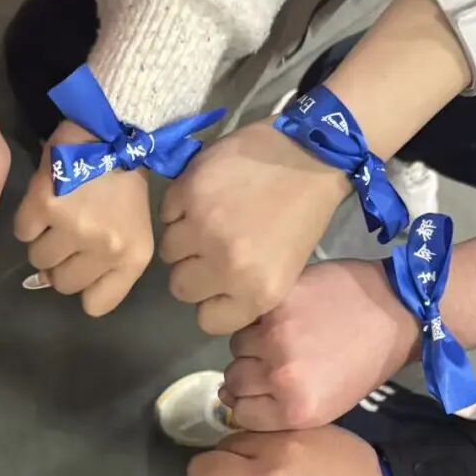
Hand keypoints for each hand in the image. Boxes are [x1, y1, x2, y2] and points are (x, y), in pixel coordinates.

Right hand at [14, 121, 153, 316]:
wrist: (113, 128)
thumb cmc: (123, 181)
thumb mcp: (131, 229)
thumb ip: (104, 264)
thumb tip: (49, 280)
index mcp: (132, 257)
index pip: (96, 305)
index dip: (83, 287)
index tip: (82, 266)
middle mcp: (106, 248)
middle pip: (61, 284)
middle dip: (59, 262)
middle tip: (67, 233)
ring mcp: (74, 228)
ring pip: (38, 260)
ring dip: (42, 240)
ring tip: (58, 213)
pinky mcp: (45, 206)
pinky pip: (22, 232)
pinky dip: (28, 219)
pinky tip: (46, 200)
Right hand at [160, 121, 346, 334]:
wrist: (309, 154)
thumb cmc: (302, 214)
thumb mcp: (285, 271)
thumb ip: (245, 292)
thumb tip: (210, 300)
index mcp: (257, 292)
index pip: (207, 321)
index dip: (212, 301)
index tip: (220, 283)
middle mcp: (226, 265)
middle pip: (181, 288)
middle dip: (193, 270)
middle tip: (210, 248)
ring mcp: (203, 227)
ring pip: (168, 251)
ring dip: (183, 237)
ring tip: (207, 218)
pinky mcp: (188, 191)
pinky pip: (166, 213)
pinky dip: (179, 206)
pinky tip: (204, 196)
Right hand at [220, 258, 417, 428]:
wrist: (396, 312)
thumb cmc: (365, 364)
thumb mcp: (327, 405)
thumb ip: (279, 409)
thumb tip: (228, 399)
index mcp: (296, 411)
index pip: (240, 414)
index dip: (247, 401)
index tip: (261, 388)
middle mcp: (280, 378)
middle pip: (233, 380)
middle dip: (248, 372)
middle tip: (273, 359)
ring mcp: (274, 338)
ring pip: (235, 346)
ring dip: (252, 342)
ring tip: (280, 335)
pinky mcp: (275, 304)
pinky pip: (247, 317)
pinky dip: (258, 317)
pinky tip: (283, 314)